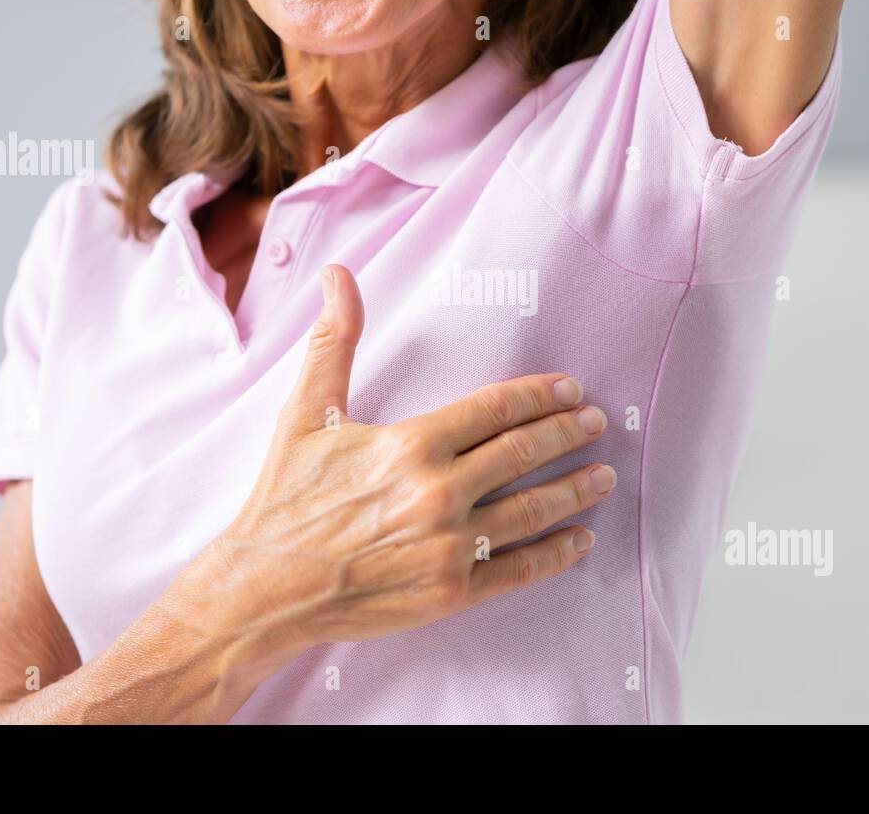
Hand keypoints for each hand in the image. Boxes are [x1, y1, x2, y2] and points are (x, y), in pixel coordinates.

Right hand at [207, 264, 614, 665]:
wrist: (265, 589)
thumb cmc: (285, 499)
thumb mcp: (306, 413)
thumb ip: (334, 342)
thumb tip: (337, 275)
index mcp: (411, 444)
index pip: (495, 410)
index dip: (538, 396)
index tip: (569, 389)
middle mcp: (438, 493)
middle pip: (523, 454)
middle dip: (567, 434)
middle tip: (596, 423)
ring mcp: (448, 546)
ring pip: (532, 510)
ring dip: (575, 489)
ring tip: (604, 475)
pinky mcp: (450, 593)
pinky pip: (518, 570)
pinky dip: (556, 554)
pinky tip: (580, 540)